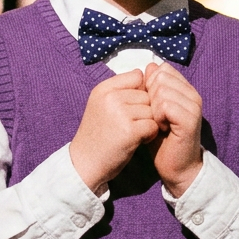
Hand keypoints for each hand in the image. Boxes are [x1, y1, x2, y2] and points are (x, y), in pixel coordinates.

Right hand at [69, 70, 158, 191]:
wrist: (84, 163)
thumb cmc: (97, 134)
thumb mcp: (101, 105)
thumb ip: (122, 91)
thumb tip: (150, 78)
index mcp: (103, 88)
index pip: (137, 75)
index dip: (141, 90)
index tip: (133, 106)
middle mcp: (110, 97)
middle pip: (147, 94)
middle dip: (146, 109)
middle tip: (133, 124)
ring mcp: (120, 113)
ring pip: (153, 110)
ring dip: (149, 122)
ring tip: (134, 133)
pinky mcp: (130, 131)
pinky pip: (154, 125)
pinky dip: (150, 135)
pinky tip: (139, 141)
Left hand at [144, 62, 203, 197]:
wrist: (176, 167)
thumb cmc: (162, 139)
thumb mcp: (153, 109)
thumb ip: (151, 87)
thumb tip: (149, 66)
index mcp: (185, 89)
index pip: (162, 69)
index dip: (150, 84)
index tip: (152, 105)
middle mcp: (192, 94)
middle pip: (161, 76)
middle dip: (150, 95)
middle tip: (155, 116)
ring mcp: (194, 106)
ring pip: (162, 90)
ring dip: (153, 108)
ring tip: (158, 122)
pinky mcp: (190, 119)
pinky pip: (165, 105)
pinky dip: (158, 117)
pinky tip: (162, 128)